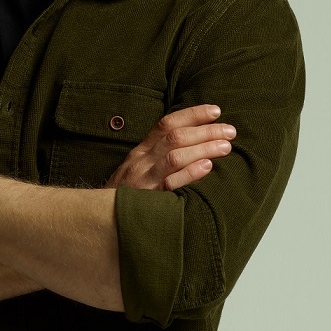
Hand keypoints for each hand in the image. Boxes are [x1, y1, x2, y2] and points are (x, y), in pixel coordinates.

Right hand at [106, 104, 235, 191]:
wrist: (101, 219)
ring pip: (174, 155)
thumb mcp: (140, 169)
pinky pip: (170, 183)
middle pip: (175, 137)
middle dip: (205, 131)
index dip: (192, 114)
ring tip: (226, 147)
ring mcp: (143, 179)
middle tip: (230, 131)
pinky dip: (190, 173)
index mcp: (141, 151)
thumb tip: (199, 143)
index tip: (216, 111)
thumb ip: (163, 155)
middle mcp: (141, 161)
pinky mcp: (146, 199)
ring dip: (203, 148)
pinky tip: (208, 167)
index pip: (167, 123)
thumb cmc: (128, 194)